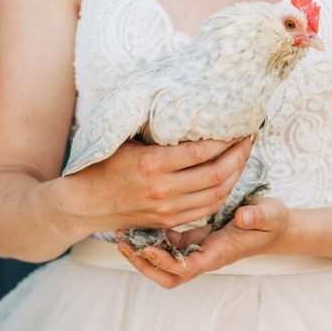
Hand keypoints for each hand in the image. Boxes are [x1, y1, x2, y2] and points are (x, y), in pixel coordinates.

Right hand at [63, 137, 253, 235]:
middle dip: (239, 155)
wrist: (82, 205)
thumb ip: (156, 131)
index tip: (238, 127)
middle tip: (248, 140)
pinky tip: (229, 178)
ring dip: (235, 174)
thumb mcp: (125, 141)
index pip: (201, 152)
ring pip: (216, 194)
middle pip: (216, 173)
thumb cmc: (103, 165)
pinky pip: (206, 208)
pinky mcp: (168, 221)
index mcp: (152, 165)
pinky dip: (223, 193)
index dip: (225, 140)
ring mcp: (167, 209)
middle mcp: (162, 189)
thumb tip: (186, 109)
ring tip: (243, 157)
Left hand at [117, 197, 289, 288]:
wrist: (275, 224)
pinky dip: (153, 237)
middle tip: (125, 246)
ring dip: (142, 253)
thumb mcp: (269, 214)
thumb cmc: (273, 220)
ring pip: (164, 262)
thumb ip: (257, 216)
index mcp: (219, 254)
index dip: (165, 263)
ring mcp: (199, 249)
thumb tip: (242, 216)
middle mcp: (205, 256)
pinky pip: (169, 245)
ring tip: (123, 234)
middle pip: (168, 276)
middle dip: (144, 265)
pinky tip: (143, 221)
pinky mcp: (196, 239)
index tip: (148, 249)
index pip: (186, 269)